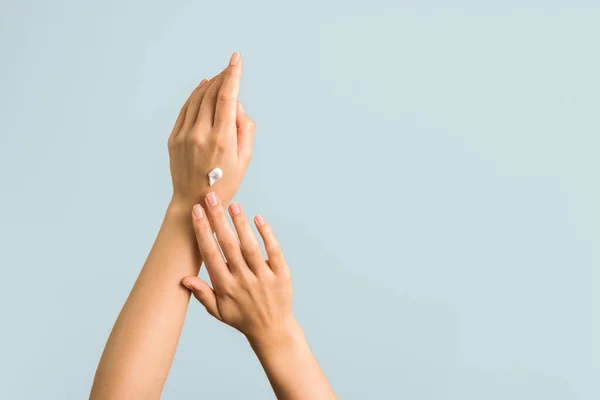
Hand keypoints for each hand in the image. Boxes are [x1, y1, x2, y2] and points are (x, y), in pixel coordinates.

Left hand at [168, 52, 255, 210]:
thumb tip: (237, 104)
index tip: (237, 59)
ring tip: (220, 76)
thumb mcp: (245, 159)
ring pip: (197, 98)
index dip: (233, 75)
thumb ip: (245, 129)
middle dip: (223, 76)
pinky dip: (195, 95)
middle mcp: (201, 134)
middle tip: (231, 66)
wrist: (193, 201)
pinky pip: (185, 109)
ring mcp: (185, 135)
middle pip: (212, 94)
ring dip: (210, 84)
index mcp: (222, 139)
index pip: (228, 97)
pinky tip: (202, 88)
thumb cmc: (225, 182)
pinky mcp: (174, 138)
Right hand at [181, 192, 295, 345]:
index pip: (211, 255)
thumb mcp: (218, 311)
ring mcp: (263, 277)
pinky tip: (258, 218)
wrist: (273, 330)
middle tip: (211, 198)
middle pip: (229, 245)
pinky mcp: (281, 275)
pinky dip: (267, 234)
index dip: (203, 232)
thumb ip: (202, 294)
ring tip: (233, 204)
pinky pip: (274, 251)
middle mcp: (243, 280)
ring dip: (240, 224)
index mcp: (225, 287)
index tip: (196, 212)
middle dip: (218, 220)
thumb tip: (184, 278)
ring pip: (250, 246)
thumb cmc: (242, 317)